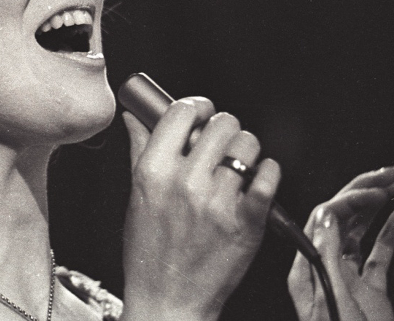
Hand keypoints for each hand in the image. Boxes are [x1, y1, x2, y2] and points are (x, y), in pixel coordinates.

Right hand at [121, 98, 280, 320]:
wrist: (169, 300)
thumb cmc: (149, 253)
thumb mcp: (136, 197)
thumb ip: (139, 151)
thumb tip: (136, 118)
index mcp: (153, 172)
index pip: (181, 111)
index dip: (196, 105)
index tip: (200, 112)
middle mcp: (185, 182)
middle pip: (221, 122)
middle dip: (223, 127)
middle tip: (220, 142)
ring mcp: (218, 202)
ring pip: (247, 145)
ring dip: (246, 149)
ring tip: (237, 163)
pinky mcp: (247, 222)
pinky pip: (268, 175)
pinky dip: (267, 172)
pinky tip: (255, 180)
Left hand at [288, 167, 393, 320]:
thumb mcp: (336, 303)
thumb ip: (329, 259)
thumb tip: (325, 216)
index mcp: (309, 270)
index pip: (324, 220)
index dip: (351, 200)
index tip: (379, 189)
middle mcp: (325, 270)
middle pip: (341, 221)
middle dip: (365, 194)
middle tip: (390, 175)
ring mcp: (348, 280)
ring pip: (362, 233)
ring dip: (379, 208)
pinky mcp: (370, 294)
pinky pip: (379, 255)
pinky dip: (390, 233)